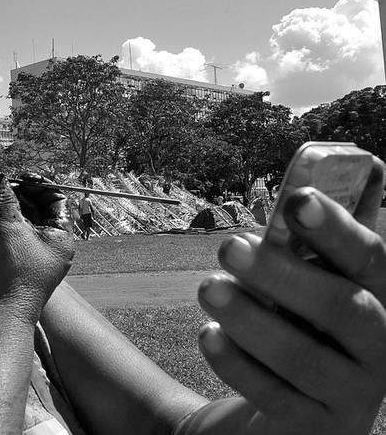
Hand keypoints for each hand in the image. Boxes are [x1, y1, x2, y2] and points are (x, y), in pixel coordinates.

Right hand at [0, 173, 73, 326]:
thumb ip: (3, 200)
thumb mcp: (9, 230)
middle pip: (38, 207)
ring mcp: (33, 253)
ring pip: (23, 220)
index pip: (56, 199)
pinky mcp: (15, 260)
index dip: (38, 184)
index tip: (16, 176)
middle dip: (19, 193)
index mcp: (60, 236)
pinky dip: (2, 220)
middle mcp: (51, 244)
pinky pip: (11, 233)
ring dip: (8, 206)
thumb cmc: (13, 273)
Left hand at [195, 157, 385, 433]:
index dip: (337, 228)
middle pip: (343, 310)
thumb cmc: (300, 329)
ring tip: (208, 286)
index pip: (373, 260)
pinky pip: (275, 396)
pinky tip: (207, 334)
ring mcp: (351, 395)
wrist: (291, 414)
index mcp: (380, 300)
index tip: (296, 198)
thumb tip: (341, 167)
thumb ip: (320, 240)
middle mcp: (379, 349)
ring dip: (251, 317)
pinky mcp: (315, 428)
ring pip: (306, 357)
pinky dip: (238, 362)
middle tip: (229, 245)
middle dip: (283, 274)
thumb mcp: (310, 284)